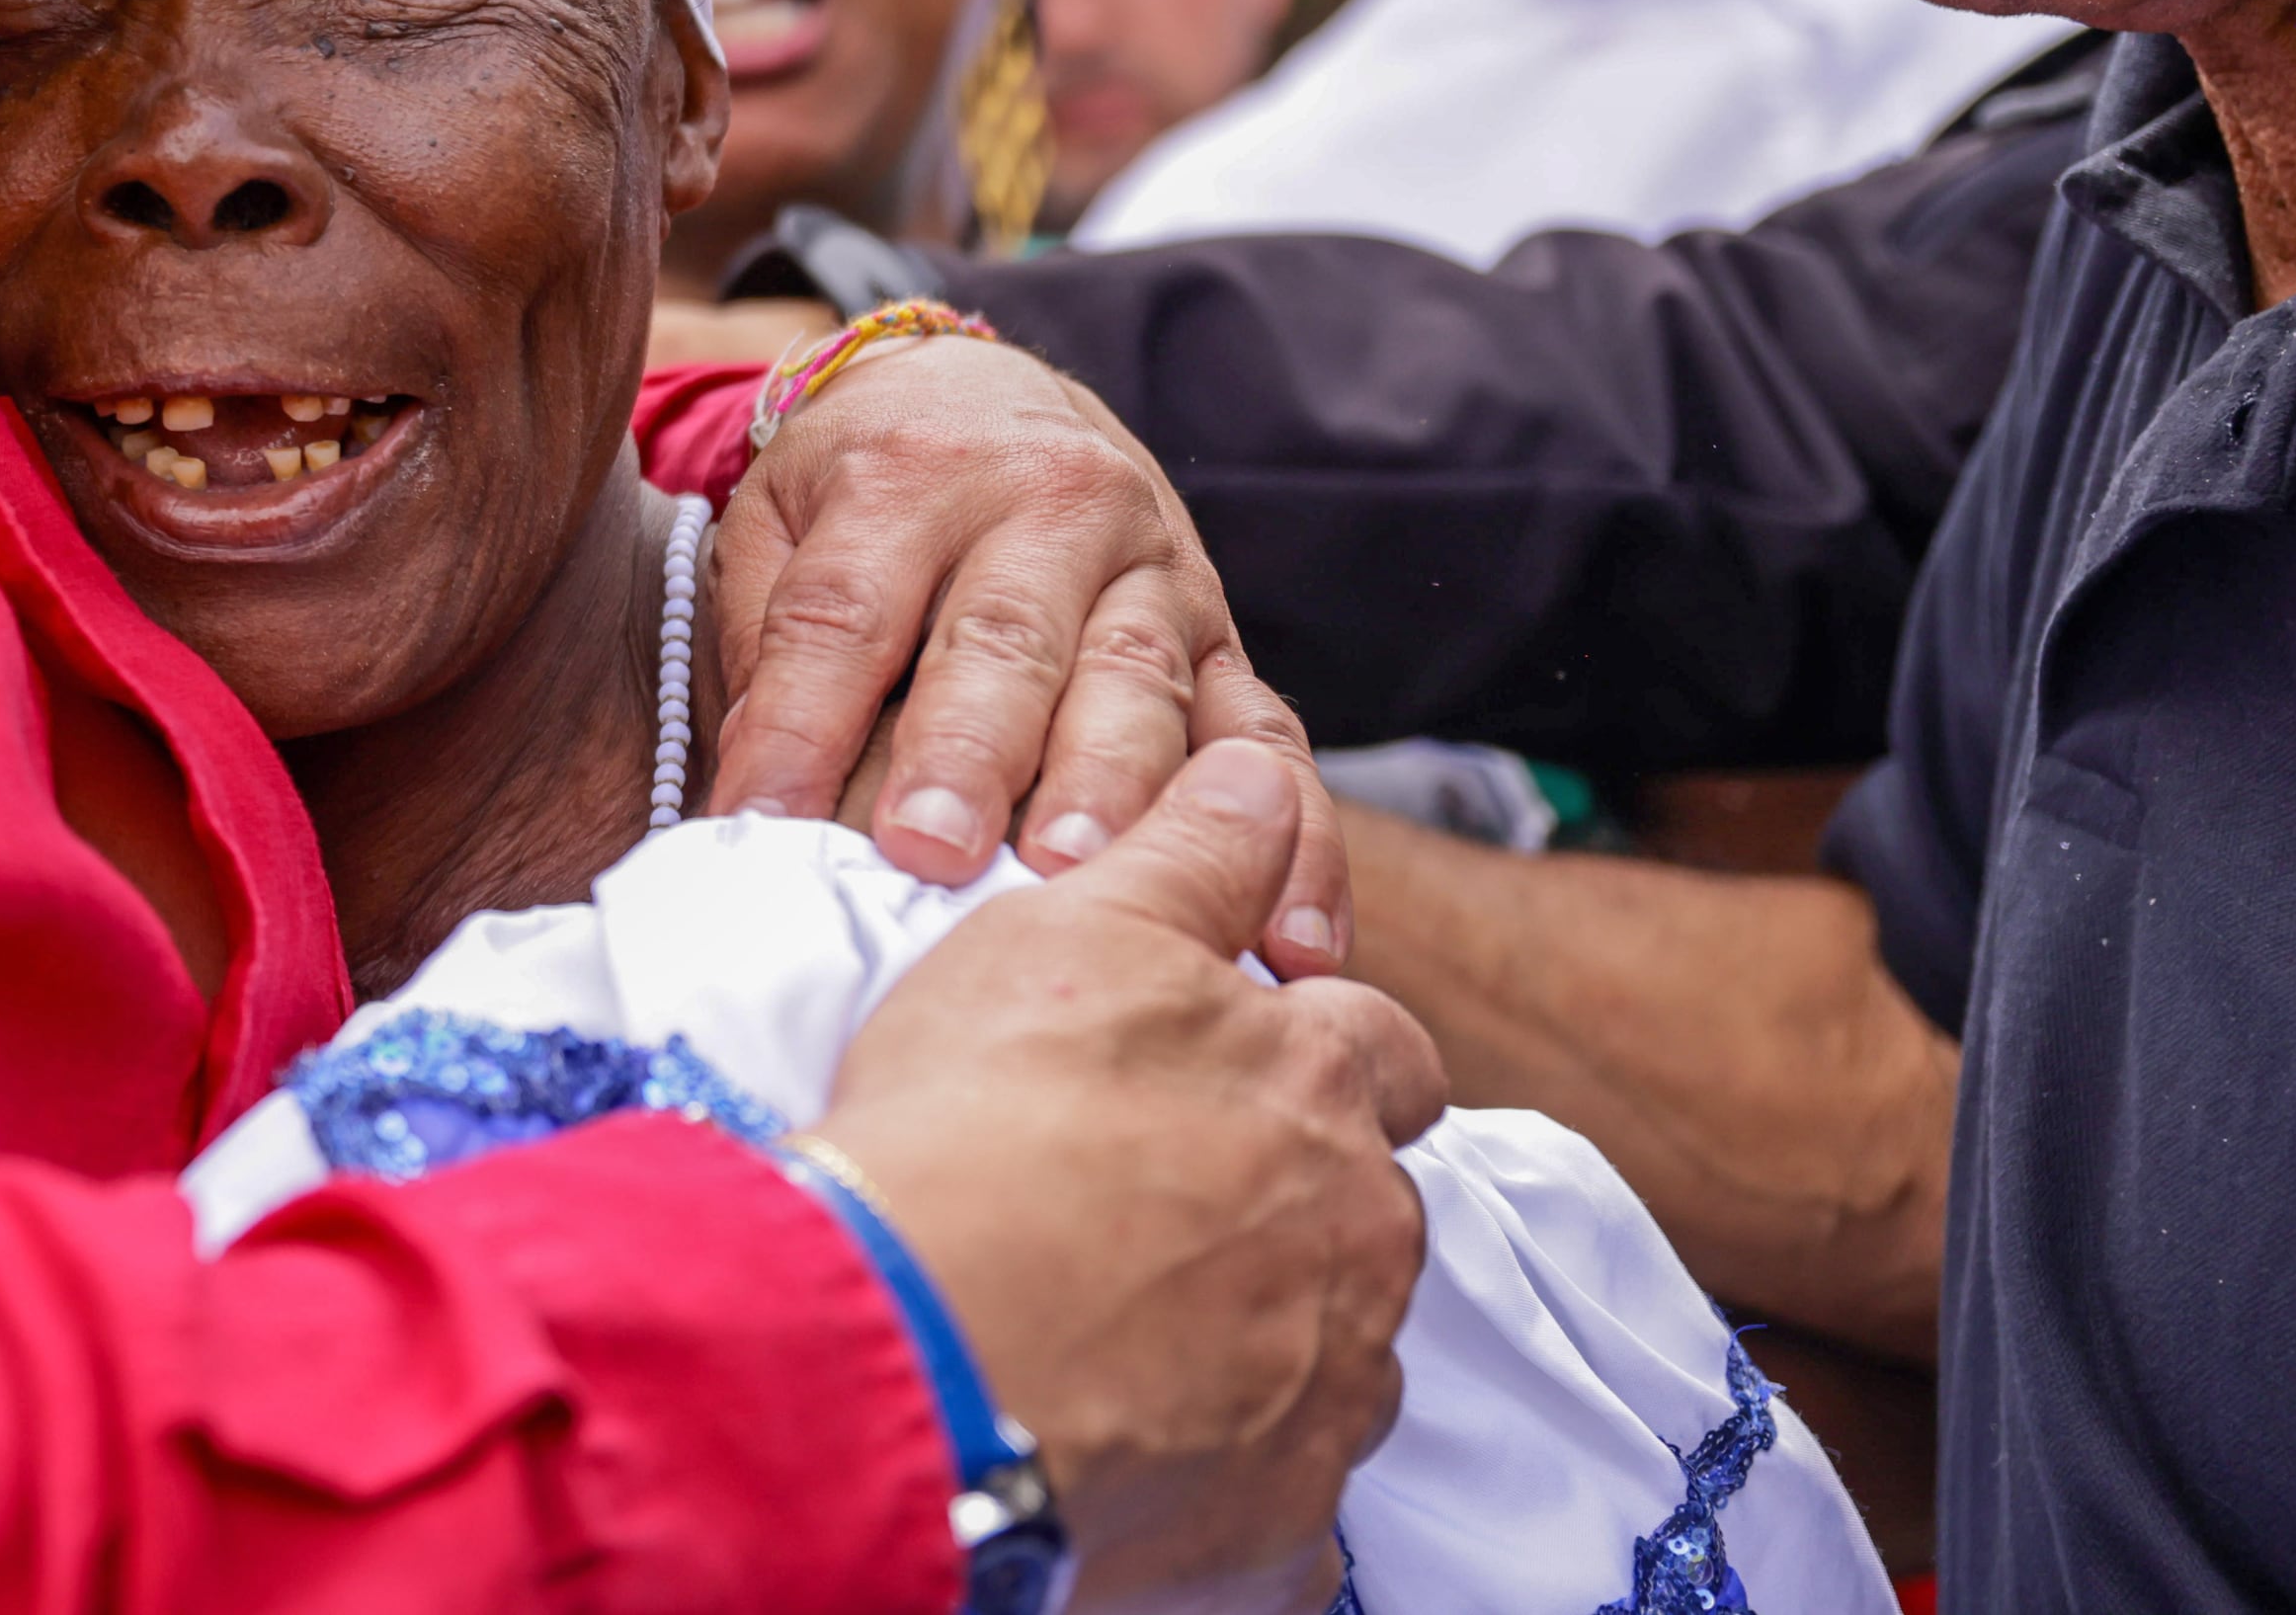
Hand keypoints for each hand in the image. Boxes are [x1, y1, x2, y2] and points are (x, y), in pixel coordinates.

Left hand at [707, 333, 1352, 974]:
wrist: (995, 393)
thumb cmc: (866, 490)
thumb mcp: (779, 520)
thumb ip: (762, 650)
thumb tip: (747, 813)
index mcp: (911, 475)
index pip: (844, 612)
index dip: (797, 723)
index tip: (759, 828)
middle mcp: (1048, 507)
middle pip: (1004, 640)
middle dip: (971, 753)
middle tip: (931, 852)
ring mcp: (1155, 573)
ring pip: (1139, 685)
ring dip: (1114, 790)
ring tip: (1078, 880)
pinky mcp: (1228, 641)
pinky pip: (1271, 743)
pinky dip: (1292, 843)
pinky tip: (1283, 941)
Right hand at [811, 742, 1443, 1609]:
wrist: (913, 1339)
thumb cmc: (981, 1117)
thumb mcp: (1073, 929)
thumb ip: (1191, 852)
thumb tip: (1263, 768)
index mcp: (1319, 1086)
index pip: (1383, 1047)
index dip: (1320, 1050)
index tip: (1240, 1069)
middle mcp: (1359, 1237)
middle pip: (1365, 1210)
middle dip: (1289, 1205)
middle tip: (1150, 1205)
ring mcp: (1330, 1390)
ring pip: (1331, 1353)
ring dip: (1256, 1339)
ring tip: (1113, 1327)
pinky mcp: (1279, 1527)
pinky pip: (1281, 1506)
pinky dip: (1223, 1479)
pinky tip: (1120, 1444)